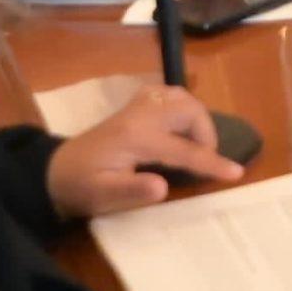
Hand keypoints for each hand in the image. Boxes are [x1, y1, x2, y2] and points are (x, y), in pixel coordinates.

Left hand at [46, 83, 241, 215]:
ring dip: (196, 118)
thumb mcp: (104, 196)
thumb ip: (133, 190)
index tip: (236, 172)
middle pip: (188, 109)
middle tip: (206, 160)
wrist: (55, 173)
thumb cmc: (82, 188)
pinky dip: (183, 108)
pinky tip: (179, 127)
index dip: (212, 162)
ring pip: (180, 96)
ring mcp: (136, 107)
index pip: (184, 149)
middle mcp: (139, 115)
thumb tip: (164, 186)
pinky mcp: (134, 107)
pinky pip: (168, 94)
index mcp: (136, 138)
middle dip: (206, 132)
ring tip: (196, 145)